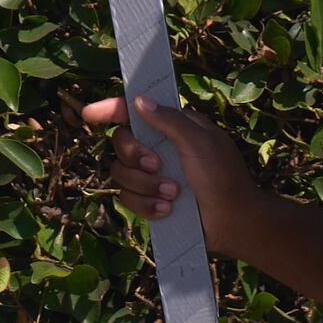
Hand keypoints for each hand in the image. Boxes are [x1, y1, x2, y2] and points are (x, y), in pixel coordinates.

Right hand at [80, 95, 260, 249]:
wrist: (233, 222)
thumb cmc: (223, 177)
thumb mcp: (200, 142)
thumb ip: (170, 120)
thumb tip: (140, 101)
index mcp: (172, 127)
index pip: (134, 111)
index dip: (110, 109)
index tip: (89, 114)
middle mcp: (158, 147)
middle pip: (120, 142)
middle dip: (135, 156)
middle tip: (157, 165)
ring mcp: (152, 175)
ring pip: (120, 173)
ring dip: (145, 185)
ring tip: (172, 194)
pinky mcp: (149, 200)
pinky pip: (127, 199)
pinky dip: (145, 205)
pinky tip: (167, 210)